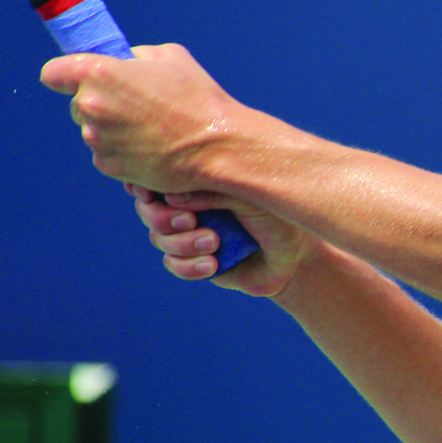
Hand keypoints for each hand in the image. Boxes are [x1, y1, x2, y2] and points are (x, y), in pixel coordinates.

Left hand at [41, 44, 246, 193]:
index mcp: (99, 73)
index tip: (76, 80)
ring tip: (150, 129)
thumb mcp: (171, 57)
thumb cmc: (197, 99)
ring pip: (93, 130)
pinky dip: (123, 151)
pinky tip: (150, 147)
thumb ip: (136, 56)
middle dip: (99, 104)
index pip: (53, 73)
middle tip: (134, 107)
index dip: (65, 75)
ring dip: (113, 129)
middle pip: (76, 104)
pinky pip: (106, 153)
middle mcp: (90, 106)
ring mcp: (97, 139)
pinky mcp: (107, 166)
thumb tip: (127, 62)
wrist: (217, 145)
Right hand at [128, 184, 318, 297]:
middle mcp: (189, 205)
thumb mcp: (249, 199)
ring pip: (159, 238)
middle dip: (162, 217)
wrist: (294, 259)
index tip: (151, 192)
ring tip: (214, 243)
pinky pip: (175, 264)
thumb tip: (171, 196)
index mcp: (200, 182)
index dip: (147, 185)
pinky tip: (213, 265)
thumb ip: (214, 193)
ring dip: (182, 243)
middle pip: (149, 208)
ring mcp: (189, 234)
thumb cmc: (277, 218)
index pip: (159, 177)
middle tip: (189, 221)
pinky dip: (189, 266)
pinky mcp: (194, 261)